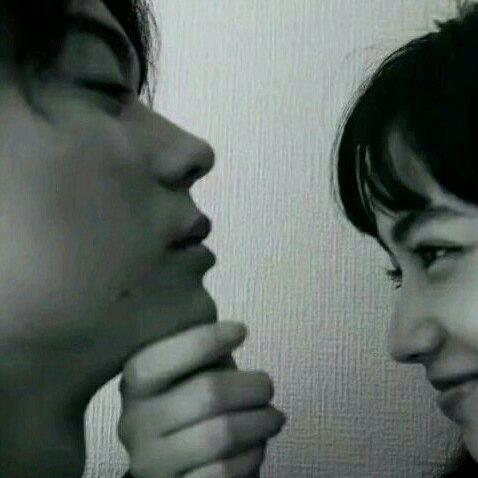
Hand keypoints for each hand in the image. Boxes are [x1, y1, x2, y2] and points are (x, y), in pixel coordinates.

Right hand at [118, 321, 285, 476]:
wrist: (175, 464)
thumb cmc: (191, 404)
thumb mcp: (190, 371)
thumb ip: (202, 351)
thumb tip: (233, 331)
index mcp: (135, 383)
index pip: (164, 358)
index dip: (206, 339)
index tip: (240, 330)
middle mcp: (133, 422)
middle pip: (208, 393)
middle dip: (252, 386)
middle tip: (267, 387)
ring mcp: (150, 463)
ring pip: (221, 435)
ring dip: (260, 422)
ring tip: (272, 417)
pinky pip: (225, 472)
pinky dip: (253, 455)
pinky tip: (257, 446)